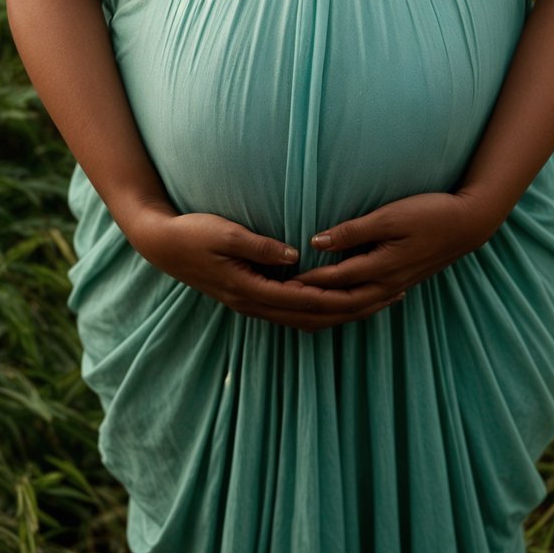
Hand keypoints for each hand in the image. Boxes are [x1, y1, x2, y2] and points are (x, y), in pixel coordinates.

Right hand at [119, 204, 409, 332]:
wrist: (162, 243)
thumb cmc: (193, 233)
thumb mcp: (225, 233)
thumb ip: (260, 246)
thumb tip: (297, 257)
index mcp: (252, 291)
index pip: (309, 303)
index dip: (344, 299)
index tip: (376, 291)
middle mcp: (255, 304)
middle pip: (314, 318)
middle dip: (354, 311)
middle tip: (391, 299)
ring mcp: (253, 303)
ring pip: (306, 319)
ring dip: (340, 313)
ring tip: (375, 302)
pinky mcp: (252, 295)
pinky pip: (294, 310)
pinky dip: (320, 309)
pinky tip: (336, 300)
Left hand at [289, 191, 490, 301]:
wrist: (468, 224)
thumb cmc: (429, 213)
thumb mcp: (389, 216)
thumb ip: (353, 231)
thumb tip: (317, 241)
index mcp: (381, 267)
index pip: (335, 281)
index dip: (306, 282)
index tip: (279, 282)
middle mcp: (387, 284)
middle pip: (342, 304)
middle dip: (312, 304)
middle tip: (283, 302)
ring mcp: (396, 286)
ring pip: (355, 308)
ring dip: (328, 311)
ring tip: (302, 309)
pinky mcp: (401, 283)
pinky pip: (368, 304)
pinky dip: (348, 308)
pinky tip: (339, 306)